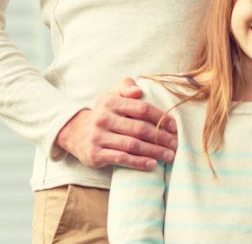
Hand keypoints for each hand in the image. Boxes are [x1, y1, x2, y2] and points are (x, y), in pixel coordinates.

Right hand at [55, 77, 177, 170]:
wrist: (76, 134)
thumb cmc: (104, 114)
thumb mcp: (112, 95)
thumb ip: (126, 87)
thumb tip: (139, 90)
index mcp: (111, 102)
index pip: (142, 108)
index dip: (160, 117)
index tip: (174, 126)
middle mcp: (103, 118)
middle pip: (139, 129)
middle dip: (161, 138)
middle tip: (176, 144)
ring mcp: (98, 137)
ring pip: (133, 145)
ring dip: (154, 152)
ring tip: (169, 156)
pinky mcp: (95, 154)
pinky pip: (122, 159)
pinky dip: (139, 162)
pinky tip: (152, 164)